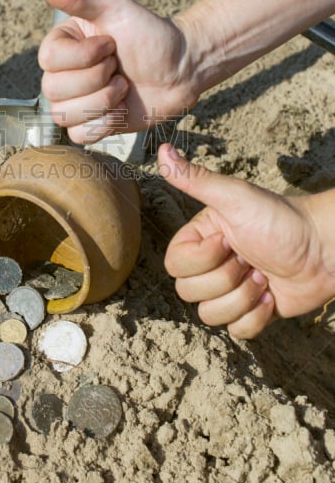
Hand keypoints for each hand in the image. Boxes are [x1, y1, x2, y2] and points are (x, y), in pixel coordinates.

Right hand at [36, 0, 199, 142]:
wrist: (182, 68)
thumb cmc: (150, 33)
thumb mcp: (113, 7)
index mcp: (63, 44)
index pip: (49, 60)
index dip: (84, 57)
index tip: (111, 44)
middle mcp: (64, 73)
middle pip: (55, 91)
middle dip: (98, 80)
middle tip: (121, 67)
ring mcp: (76, 101)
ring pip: (65, 115)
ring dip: (103, 102)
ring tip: (124, 87)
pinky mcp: (91, 125)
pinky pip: (79, 135)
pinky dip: (104, 124)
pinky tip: (120, 108)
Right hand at [159, 143, 334, 337]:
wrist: (326, 249)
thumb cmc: (282, 219)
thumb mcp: (235, 196)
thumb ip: (195, 178)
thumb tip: (163, 149)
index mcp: (201, 238)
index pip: (174, 265)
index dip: (201, 260)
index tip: (230, 242)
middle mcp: (211, 265)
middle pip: (189, 293)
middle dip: (226, 280)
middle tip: (251, 260)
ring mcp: (230, 290)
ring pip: (210, 316)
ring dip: (243, 299)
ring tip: (264, 278)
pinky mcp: (251, 312)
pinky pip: (237, 332)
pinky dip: (257, 318)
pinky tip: (272, 296)